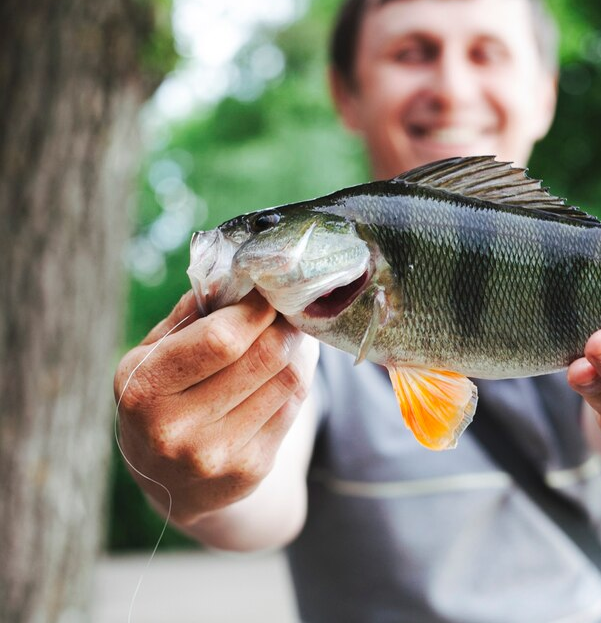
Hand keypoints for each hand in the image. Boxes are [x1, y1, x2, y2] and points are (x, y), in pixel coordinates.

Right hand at [114, 290, 318, 525]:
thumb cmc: (161, 401)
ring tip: (287, 335)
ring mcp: (216, 454)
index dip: (256, 309)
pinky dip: (296, 380)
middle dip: (284, 324)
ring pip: (288, 380)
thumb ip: (189, 315)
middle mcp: (176, 428)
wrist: (170, 485)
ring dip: (296, 350)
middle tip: (289, 308)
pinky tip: (285, 370)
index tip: (269, 289)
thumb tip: (235, 274)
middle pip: (265, 356)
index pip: (221, 339)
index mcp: (145, 388)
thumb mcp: (152, 356)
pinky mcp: (251, 469)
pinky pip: (294, 406)